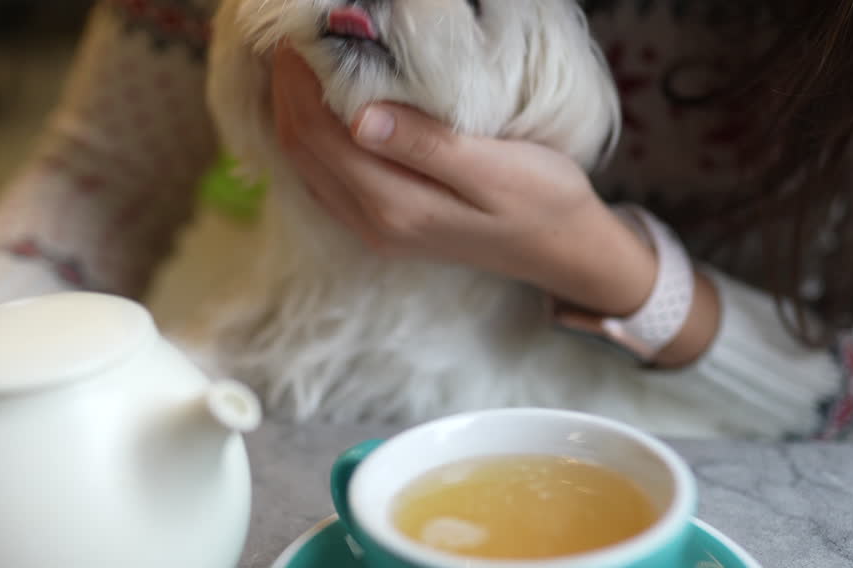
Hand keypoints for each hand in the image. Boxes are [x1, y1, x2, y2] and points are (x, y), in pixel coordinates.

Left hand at [269, 46, 656, 316]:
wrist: (563, 250)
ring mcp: (375, 229)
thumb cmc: (542, 199)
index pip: (319, 134)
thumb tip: (359, 119)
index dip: (299, 80)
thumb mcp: (494, 168)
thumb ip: (425, 145)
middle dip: (288, 90)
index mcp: (396, 206)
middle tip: (296, 37)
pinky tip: (322, 107)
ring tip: (303, 63)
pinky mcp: (384, 226)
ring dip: (295, 112)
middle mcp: (374, 223)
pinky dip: (312, 138)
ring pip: (306, 165)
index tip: (303, 32)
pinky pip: (325, 178)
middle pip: (301, 149)